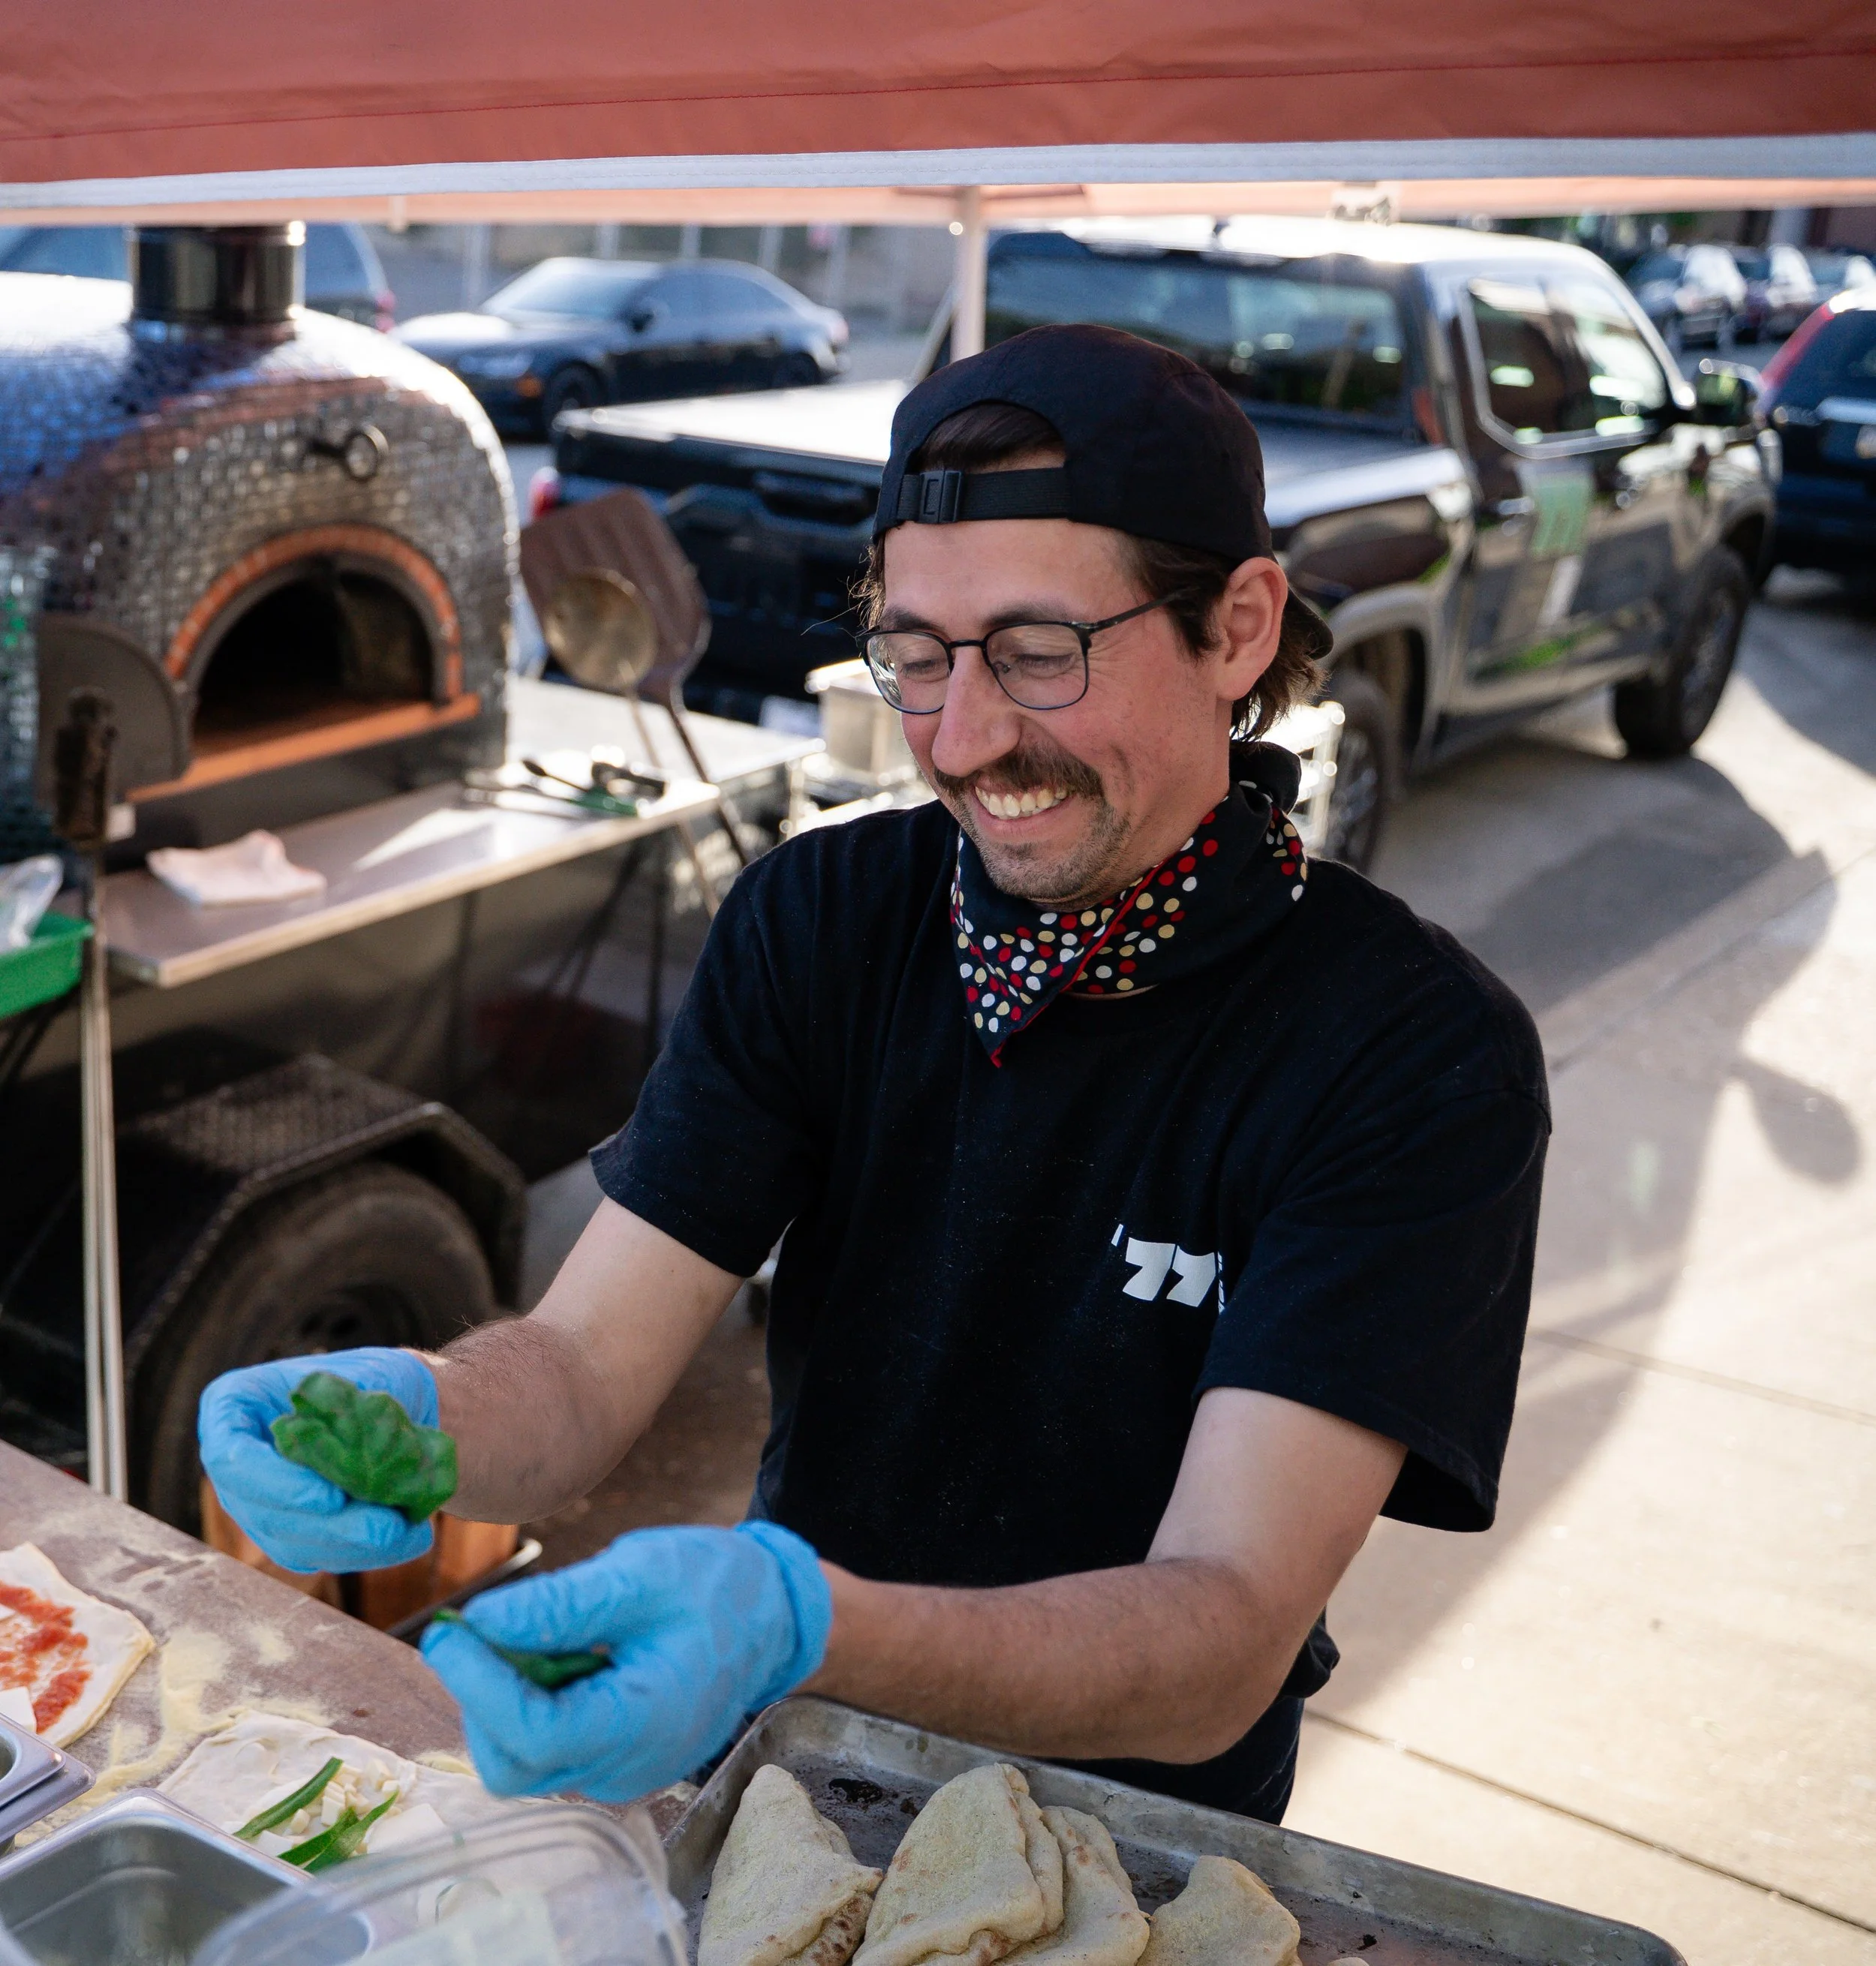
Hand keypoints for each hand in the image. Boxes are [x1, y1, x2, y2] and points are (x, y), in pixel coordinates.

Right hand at [197, 1349, 439, 1574]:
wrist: (405, 1404)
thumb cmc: (382, 1377)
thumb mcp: (375, 1373)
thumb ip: (358, 1412)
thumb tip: (349, 1453)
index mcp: (237, 1403)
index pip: (231, 1453)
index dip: (273, 1483)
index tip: (331, 1498)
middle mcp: (237, 1460)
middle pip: (261, 1509)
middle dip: (325, 1527)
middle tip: (383, 1529)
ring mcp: (257, 1501)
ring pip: (288, 1540)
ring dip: (348, 1545)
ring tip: (403, 1533)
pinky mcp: (290, 1532)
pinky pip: (316, 1553)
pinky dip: (362, 1551)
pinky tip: (407, 1540)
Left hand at [420, 1522, 830, 1800]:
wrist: (771, 1613)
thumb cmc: (714, 1585)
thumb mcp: (641, 1573)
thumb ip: (561, 1605)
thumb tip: (478, 1623)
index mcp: (643, 1724)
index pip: (532, 1733)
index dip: (476, 1683)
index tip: (447, 1628)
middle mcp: (627, 1767)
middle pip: (515, 1762)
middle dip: (483, 1695)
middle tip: (483, 1626)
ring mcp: (621, 1772)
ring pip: (525, 1758)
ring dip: (506, 1696)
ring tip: (541, 1630)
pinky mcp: (614, 1760)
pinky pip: (551, 1746)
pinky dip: (534, 1700)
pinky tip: (560, 1650)